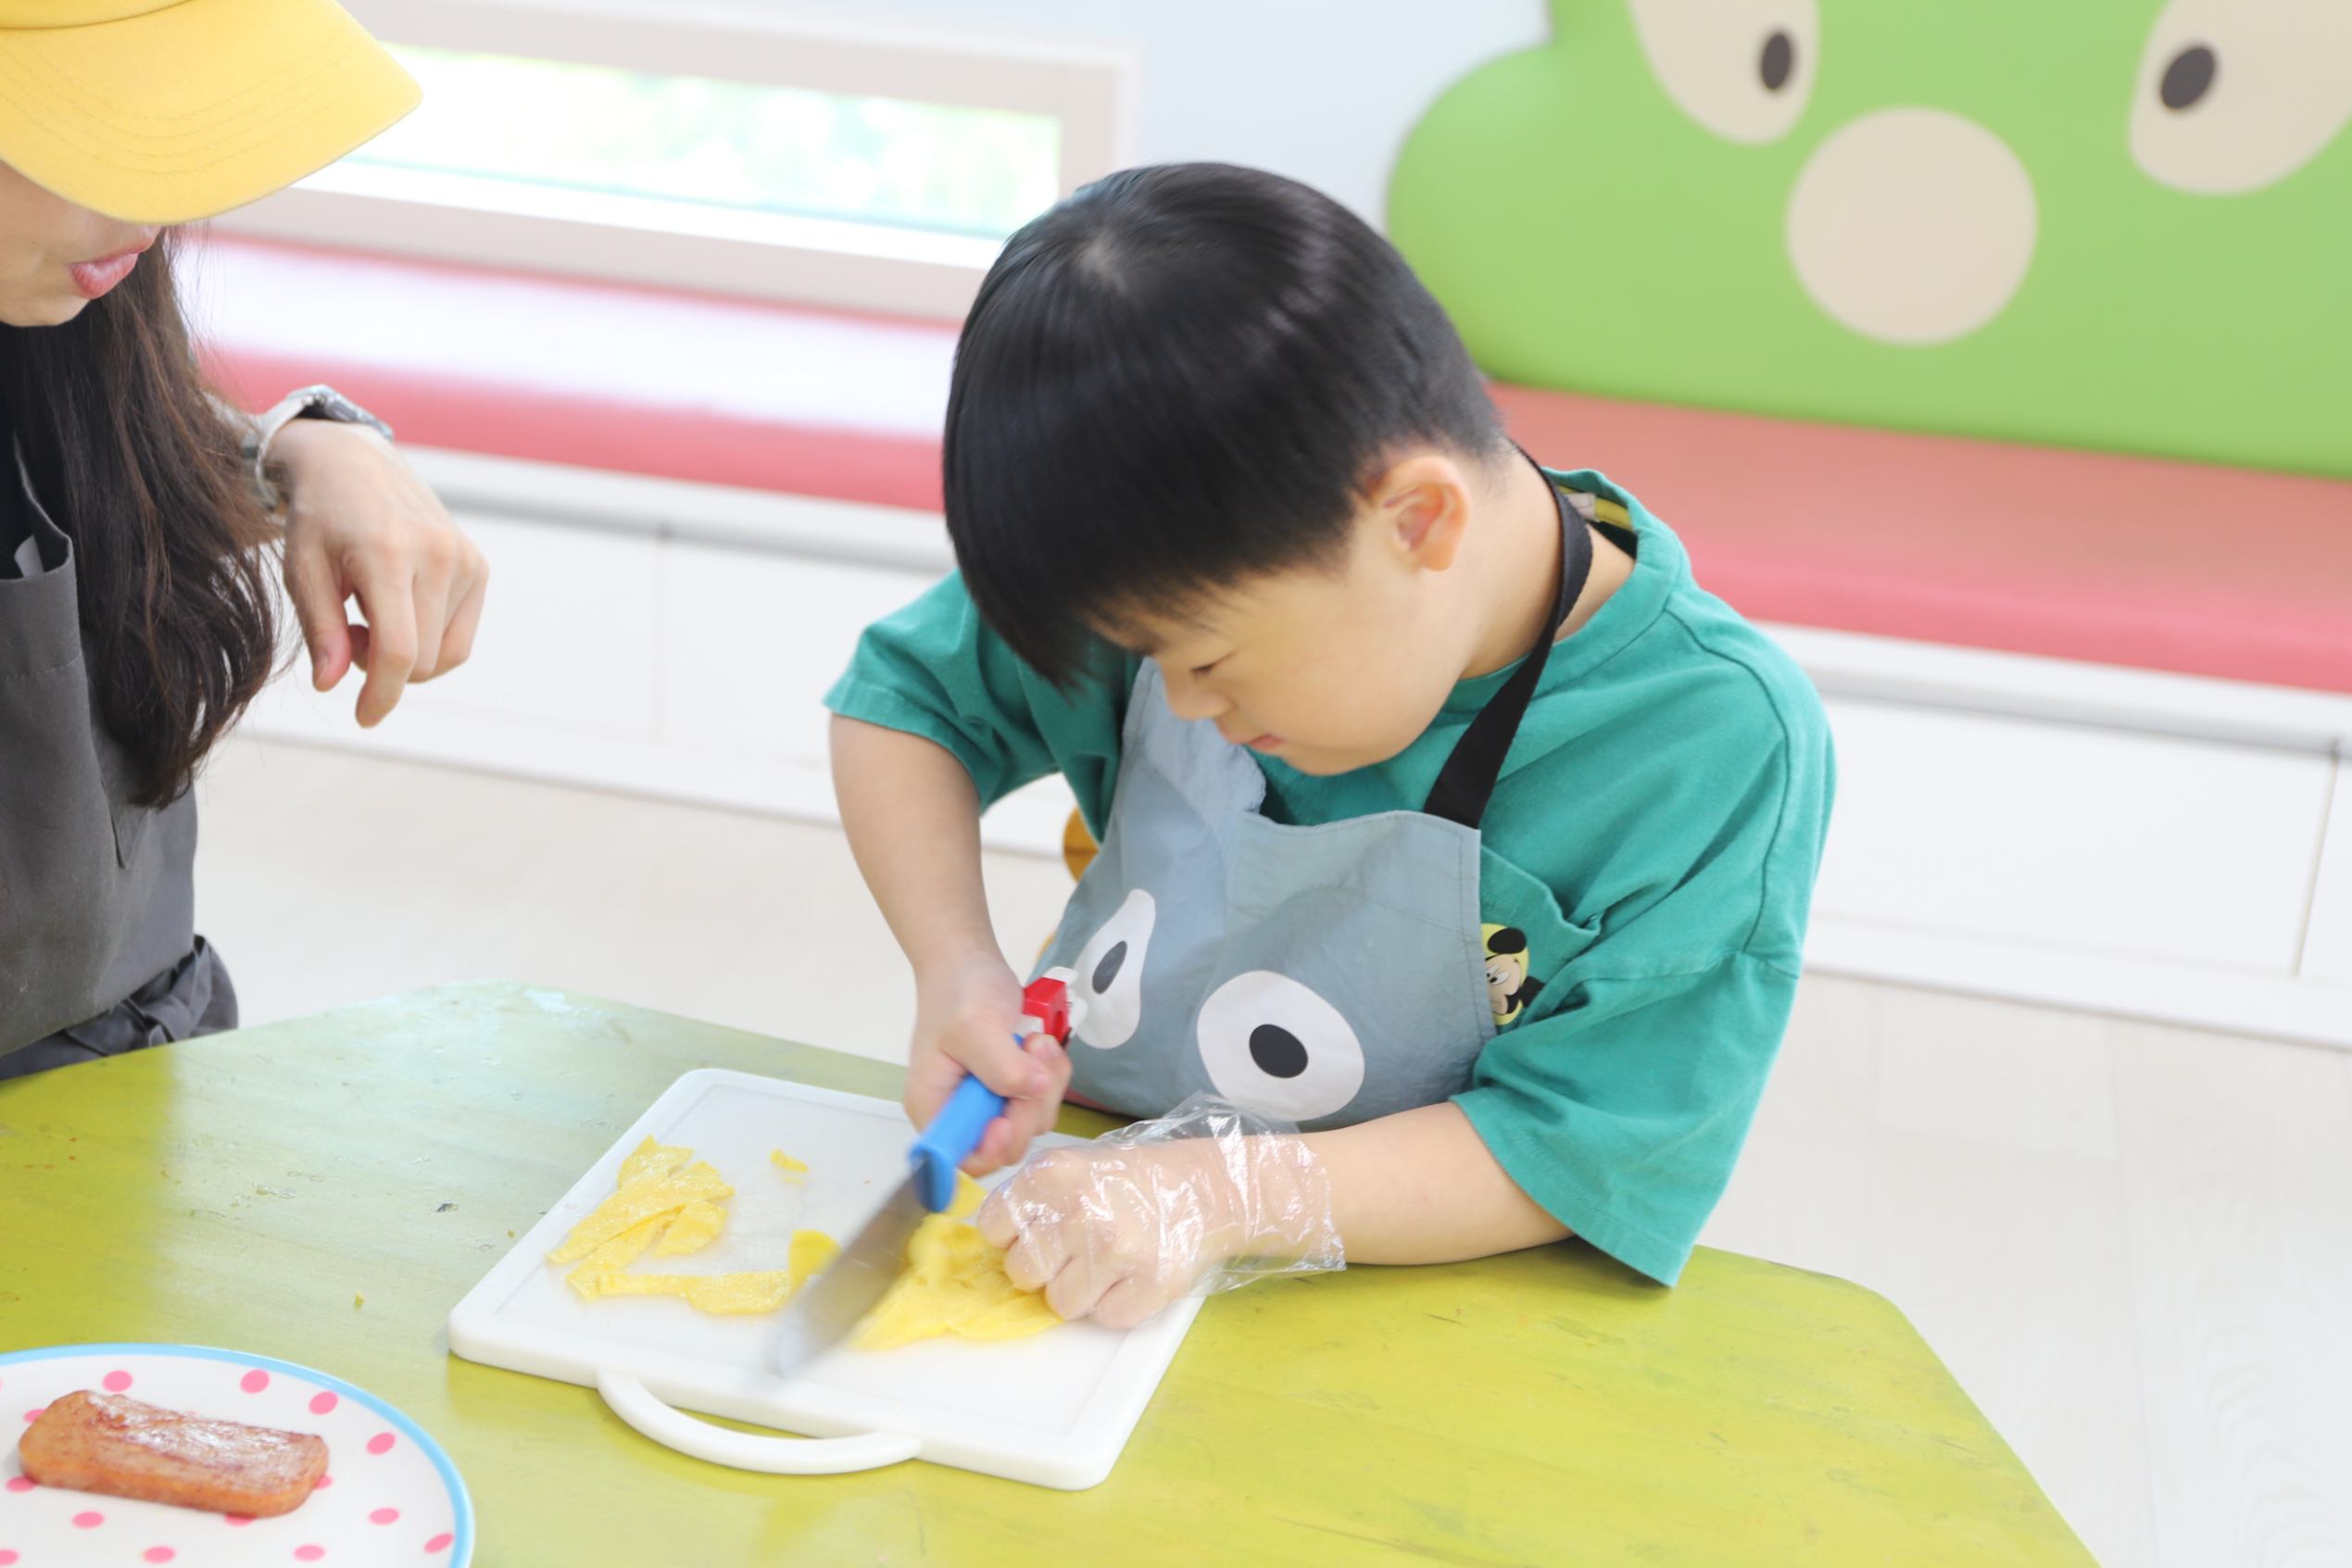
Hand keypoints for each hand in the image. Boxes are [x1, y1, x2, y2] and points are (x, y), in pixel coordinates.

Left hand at [272, 419, 487, 726]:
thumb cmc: (319, 519)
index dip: (381, 694)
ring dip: (407, 657)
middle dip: (381, 668)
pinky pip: (460, 638)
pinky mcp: (477, 566)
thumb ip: (320, 628)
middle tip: (347, 635)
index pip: (399, 649)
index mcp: (387, 553)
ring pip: (445, 655)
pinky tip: (400, 613)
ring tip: (371, 619)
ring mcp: (464, 559)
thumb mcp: (301, 570)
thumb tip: (330, 685)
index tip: (362, 717)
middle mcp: (437, 554)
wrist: (354, 463)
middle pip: (423, 660)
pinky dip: (430, 643)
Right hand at [906, 945, 1070, 1175]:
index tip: (1008, 1119)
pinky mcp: (1014, 1088)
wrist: (970, 963)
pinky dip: (1051, 1074)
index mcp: (934, 1107)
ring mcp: (990, 1102)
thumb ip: (1002, 1065)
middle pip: (1007, 1143)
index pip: (961, 1159)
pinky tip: (1042, 1044)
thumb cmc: (958, 991)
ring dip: (1045, 1084)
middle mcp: (961, 1114)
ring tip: (1036, 1042)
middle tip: (1033, 1057)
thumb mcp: (974, 1026)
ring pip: (1032, 1120)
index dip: (990, 1150)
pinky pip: (1043, 1098)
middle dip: (1028, 1104)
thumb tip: (1034, 1089)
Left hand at [978, 1097, 1343, 1329]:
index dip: (1014, 1235)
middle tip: (1079, 1246)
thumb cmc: (1129, 1182)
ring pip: (1060, 1304)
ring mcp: (1115, 1250)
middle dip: (1046, 1267)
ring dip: (1081, 1290)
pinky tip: (1132, 1275)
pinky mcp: (1149, 1285)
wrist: (1205, 1190)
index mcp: (1053, 1174)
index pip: (993, 1229)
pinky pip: (1104, 1318)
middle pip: (1021, 1273)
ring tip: (1108, 1260)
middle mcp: (1080, 1210)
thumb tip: (982, 1244)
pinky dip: (1117, 1304)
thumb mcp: (1072, 1167)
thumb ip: (1028, 1200)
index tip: (1038, 1230)